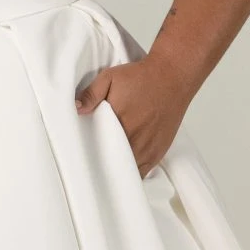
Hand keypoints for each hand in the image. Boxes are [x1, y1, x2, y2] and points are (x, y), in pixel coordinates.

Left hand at [75, 48, 195, 175]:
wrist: (173, 77)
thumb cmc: (141, 77)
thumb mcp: (111, 77)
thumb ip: (92, 94)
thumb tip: (76, 109)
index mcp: (119, 123)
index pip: (98, 149)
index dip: (90, 154)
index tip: (83, 154)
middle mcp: (135, 139)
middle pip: (112, 164)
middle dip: (101, 165)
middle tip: (92, 163)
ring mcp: (148, 149)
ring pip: (127, 171)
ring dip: (116, 171)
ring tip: (106, 167)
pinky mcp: (158, 152)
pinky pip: (142, 172)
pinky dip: (132, 173)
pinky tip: (123, 169)